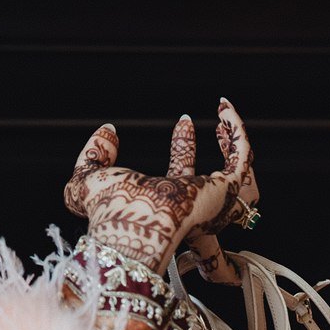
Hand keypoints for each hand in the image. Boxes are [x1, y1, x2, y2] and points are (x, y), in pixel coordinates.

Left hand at [63, 99, 255, 274]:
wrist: (130, 220)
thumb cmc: (108, 211)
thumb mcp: (88, 179)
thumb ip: (94, 155)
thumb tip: (108, 130)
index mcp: (164, 207)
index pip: (181, 176)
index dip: (184, 148)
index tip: (183, 122)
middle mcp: (191, 208)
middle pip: (216, 183)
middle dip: (221, 157)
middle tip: (211, 125)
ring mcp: (211, 201)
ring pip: (239, 178)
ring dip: (237, 147)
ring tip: (226, 117)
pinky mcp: (226, 190)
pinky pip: (242, 159)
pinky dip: (237, 133)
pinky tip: (224, 110)